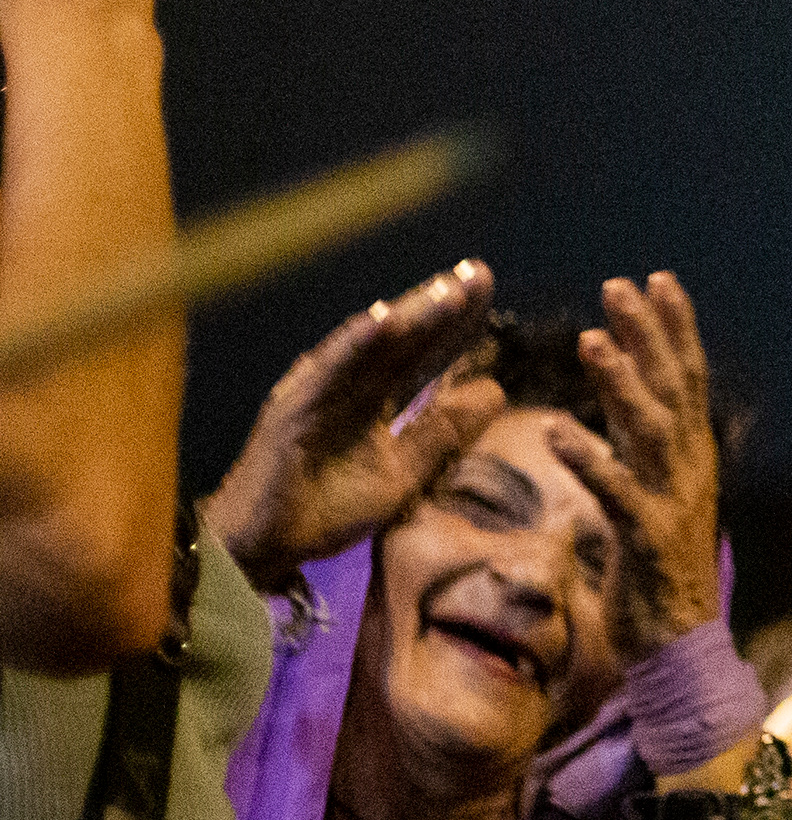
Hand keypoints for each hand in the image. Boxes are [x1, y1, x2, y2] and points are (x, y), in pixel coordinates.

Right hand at [203, 262, 503, 584]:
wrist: (267, 546)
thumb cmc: (327, 508)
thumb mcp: (406, 472)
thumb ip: (445, 432)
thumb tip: (496, 390)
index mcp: (374, 397)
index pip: (424, 353)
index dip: (457, 325)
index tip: (489, 291)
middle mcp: (348, 385)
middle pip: (403, 338)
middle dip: (440, 305)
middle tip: (478, 272)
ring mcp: (319, 391)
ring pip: (370, 345)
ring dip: (409, 315)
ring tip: (448, 291)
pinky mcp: (291, 408)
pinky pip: (326, 370)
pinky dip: (353, 344)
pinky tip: (383, 321)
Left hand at [547, 273, 722, 652]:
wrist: (681, 648)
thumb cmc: (659, 577)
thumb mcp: (655, 500)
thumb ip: (644, 455)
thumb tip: (629, 410)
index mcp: (690, 459)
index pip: (686, 381)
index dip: (675, 330)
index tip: (658, 281)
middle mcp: (690, 472)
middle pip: (672, 391)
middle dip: (649, 336)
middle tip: (622, 287)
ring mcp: (673, 504)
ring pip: (649, 431)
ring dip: (622, 383)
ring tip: (590, 340)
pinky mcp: (649, 541)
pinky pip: (617, 494)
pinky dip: (591, 461)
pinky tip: (559, 432)